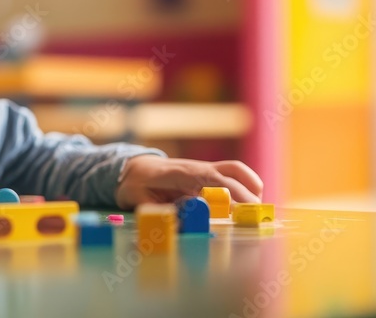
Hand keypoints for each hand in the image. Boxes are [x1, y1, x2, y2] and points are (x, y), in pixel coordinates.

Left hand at [114, 155, 263, 208]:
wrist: (133, 168)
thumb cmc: (136, 184)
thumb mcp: (140, 200)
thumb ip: (160, 211)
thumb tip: (182, 224)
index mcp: (181, 173)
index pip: (213, 180)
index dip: (231, 194)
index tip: (243, 210)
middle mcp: (197, 168)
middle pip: (231, 174)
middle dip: (247, 194)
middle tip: (257, 217)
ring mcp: (204, 168)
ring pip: (235, 169)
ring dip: (251, 185)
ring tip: (255, 209)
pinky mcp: (207, 173)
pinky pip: (232, 174)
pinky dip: (246, 184)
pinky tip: (249, 202)